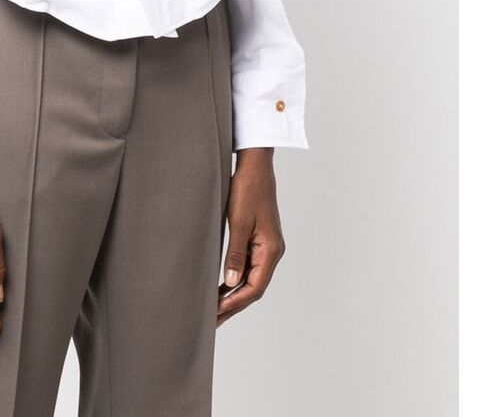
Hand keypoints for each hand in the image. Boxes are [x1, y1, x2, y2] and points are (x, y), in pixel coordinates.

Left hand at [216, 148, 285, 327]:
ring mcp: (267, 245)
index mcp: (271, 250)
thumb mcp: (238, 222)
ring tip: (215, 307)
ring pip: (251, 278)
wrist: (255, 165)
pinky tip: (223, 284)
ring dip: (234, 293)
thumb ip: (235, 254)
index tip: (216, 313)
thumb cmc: (247, 189)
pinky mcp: (259, 238)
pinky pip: (249, 265)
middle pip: (254, 287)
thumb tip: (231, 283)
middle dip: (234, 304)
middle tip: (213, 320)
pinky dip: (236, 277)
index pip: (254, 288)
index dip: (235, 303)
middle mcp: (272, 251)